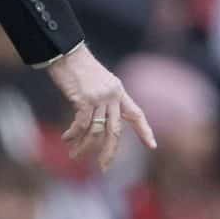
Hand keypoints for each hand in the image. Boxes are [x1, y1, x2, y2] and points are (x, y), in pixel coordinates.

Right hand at [45, 44, 156, 168]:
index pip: (136, 113)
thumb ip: (104, 100)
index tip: (153, 145)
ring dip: (84, 146)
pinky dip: (74, 135)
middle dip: (109, 152)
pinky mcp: (84, 99)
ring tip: (75, 155)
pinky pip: (81, 125)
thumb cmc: (79, 67)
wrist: (66, 51)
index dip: (144, 130)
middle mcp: (113, 95)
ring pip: (96, 131)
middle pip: (115, 131)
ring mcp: (99, 98)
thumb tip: (99, 122)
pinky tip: (67, 139)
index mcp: (119, 91)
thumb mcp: (98, 82)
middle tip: (103, 167)